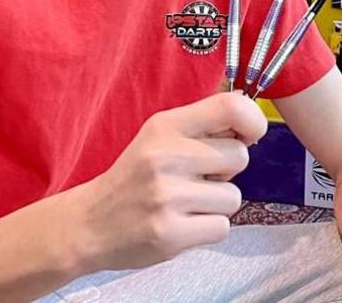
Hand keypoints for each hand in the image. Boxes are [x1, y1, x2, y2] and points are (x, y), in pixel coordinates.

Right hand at [66, 92, 267, 272]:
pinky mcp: (170, 234)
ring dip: (216, 204)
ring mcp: (167, 196)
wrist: (88, 224)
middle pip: (239, 157)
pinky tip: (183, 224)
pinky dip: (208, 229)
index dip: (253, 120)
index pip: (230, 106)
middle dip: (227, 171)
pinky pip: (222, 227)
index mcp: (165, 126)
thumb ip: (201, 128)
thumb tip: (251, 121)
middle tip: (199, 179)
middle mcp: (166, 156)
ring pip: (233, 197)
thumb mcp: (159, 138)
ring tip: (186, 204)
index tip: (249, 135)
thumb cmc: (134, 179)